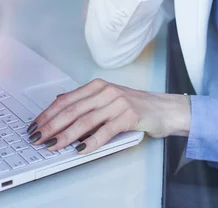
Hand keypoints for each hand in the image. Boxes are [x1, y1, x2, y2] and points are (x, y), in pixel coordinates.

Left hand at [28, 79, 190, 154]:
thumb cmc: (134, 105)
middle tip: (39, 138)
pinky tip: (82, 149)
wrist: (163, 108)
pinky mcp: (129, 115)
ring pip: (86, 120)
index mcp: (98, 86)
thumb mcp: (107, 98)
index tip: (36, 126)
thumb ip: (85, 101)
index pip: (67, 100)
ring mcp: (118, 102)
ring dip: (67, 135)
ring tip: (54, 146)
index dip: (49, 114)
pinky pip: (106, 130)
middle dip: (52, 126)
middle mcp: (107, 91)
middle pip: (73, 110)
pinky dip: (92, 141)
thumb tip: (58, 103)